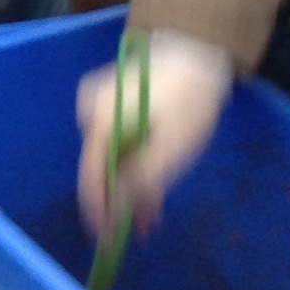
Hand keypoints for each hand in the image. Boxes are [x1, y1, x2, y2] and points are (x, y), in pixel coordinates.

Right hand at [76, 29, 232, 235]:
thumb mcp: (174, 145)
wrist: (197, 52)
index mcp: (102, 119)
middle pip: (103, 167)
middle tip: (140, 227)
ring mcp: (100, 104)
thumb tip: (119, 204)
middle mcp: (92, 110)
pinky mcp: (113, 102)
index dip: (99, 209)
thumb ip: (146, 177)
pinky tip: (150, 186)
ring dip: (132, 186)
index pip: (91, 174)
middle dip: (121, 201)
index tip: (106, 237)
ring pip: (114, 157)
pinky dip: (134, 163)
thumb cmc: (189, 99)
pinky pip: (119, 141)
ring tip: (152, 213)